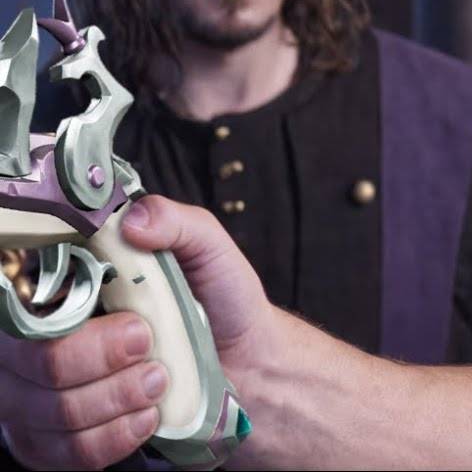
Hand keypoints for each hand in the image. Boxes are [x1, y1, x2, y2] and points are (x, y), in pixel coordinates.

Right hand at [0, 195, 273, 468]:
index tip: (125, 315)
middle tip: (148, 343)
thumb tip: (132, 220)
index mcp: (63, 285)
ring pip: (43, 410)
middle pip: (26, 358)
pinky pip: (60, 451)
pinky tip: (147, 417)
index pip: (19, 297)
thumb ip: (176, 223)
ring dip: (113, 398)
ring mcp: (42, 392)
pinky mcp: (57, 440)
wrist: (252, 368)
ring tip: (160, 379)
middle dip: (95, 357)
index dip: (52, 310)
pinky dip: (111, 437)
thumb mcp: (210, 252)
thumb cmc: (222, 306)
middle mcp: (40, 337)